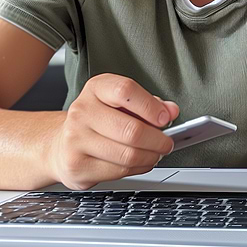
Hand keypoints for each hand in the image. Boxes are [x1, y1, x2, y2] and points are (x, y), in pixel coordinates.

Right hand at [48, 73, 179, 189]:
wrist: (62, 144)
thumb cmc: (99, 120)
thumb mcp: (122, 102)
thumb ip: (149, 104)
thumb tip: (171, 110)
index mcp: (96, 88)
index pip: (126, 91)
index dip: (150, 106)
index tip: (166, 118)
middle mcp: (82, 112)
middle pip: (131, 129)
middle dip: (158, 140)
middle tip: (167, 143)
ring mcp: (75, 140)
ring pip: (128, 154)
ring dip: (151, 156)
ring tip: (156, 153)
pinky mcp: (76, 167)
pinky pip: (118, 171)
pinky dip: (138, 168)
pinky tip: (142, 162)